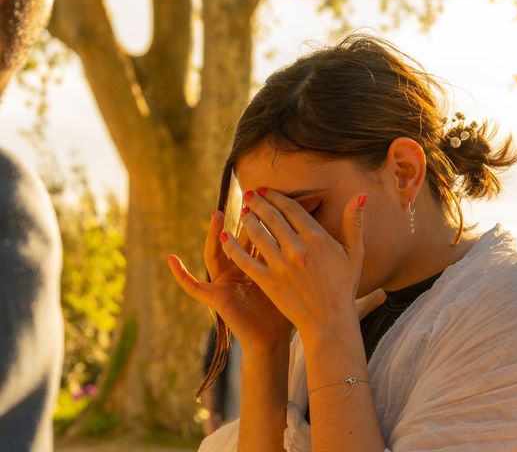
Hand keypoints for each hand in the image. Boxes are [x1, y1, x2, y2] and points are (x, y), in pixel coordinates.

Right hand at [166, 210, 292, 354]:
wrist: (272, 341)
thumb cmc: (286, 312)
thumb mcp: (294, 279)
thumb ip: (302, 257)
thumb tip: (324, 235)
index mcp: (259, 263)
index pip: (260, 233)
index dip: (264, 216)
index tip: (273, 196)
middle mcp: (240, 269)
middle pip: (239, 238)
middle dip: (243, 218)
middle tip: (249, 196)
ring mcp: (225, 281)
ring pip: (215, 253)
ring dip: (214, 234)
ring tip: (217, 214)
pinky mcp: (215, 297)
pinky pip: (194, 286)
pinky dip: (181, 275)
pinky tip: (170, 259)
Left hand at [219, 188, 367, 337]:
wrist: (329, 321)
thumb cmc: (343, 286)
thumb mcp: (354, 253)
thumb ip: (354, 222)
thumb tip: (361, 195)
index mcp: (316, 238)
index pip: (291, 209)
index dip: (277, 197)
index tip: (267, 190)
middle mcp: (296, 248)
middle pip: (271, 217)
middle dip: (258, 203)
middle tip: (250, 195)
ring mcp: (280, 265)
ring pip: (257, 233)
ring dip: (247, 219)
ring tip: (244, 212)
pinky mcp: (267, 281)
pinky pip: (245, 259)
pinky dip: (233, 246)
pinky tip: (225, 237)